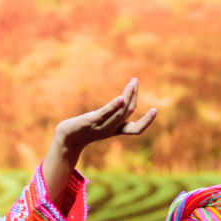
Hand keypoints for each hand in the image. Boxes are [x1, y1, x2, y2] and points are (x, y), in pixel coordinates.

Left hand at [42, 79, 157, 206]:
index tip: (155, 110)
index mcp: (115, 131)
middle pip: (128, 113)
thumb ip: (111, 116)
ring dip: (128, 96)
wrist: (65, 139)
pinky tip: (121, 98)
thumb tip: (122, 102)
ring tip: (132, 83)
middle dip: (134, 96)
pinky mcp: (90, 122)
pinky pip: (105, 113)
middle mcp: (110, 130)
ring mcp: (101, 126)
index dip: (147, 122)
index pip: (135, 130)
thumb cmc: (82, 130)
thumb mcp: (100, 124)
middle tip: (135, 81)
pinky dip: (114, 106)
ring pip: (120, 112)